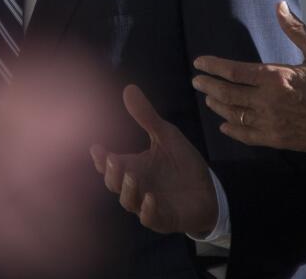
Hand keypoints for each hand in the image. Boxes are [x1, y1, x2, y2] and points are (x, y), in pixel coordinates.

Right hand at [90, 85, 217, 235]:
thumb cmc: (183, 163)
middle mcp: (136, 186)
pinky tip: (151, 198)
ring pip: (129, 201)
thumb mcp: (166, 136)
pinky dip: (149, 210)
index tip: (96, 147)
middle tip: (112, 160)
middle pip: (114, 183)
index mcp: (134, 167)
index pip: (110, 164)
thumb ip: (146, 116)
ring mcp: (148, 204)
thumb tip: (128, 88)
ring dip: (128, 190)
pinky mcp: (164, 218)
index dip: (100, 158)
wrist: (209, 190)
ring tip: (132, 175)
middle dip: (111, 173)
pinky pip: (151, 218)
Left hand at [193, 1, 305, 152]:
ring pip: (233, 114)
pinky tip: (225, 125)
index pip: (234, 71)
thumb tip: (280, 5)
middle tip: (197, 81)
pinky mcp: (277, 139)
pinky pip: (246, 135)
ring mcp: (271, 122)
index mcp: (277, 76)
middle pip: (227, 93)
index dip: (213, 67)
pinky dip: (232, 130)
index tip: (199, 63)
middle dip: (207, 86)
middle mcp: (269, 100)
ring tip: (209, 99)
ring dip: (217, 106)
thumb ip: (295, 29)